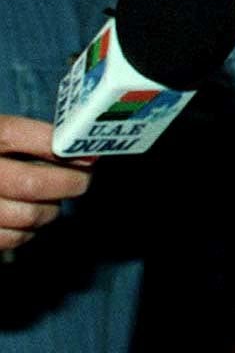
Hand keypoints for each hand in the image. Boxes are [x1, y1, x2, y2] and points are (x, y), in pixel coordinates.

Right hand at [0, 115, 92, 250]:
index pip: (27, 138)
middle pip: (32, 184)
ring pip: (27, 216)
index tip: (89, 155)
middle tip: (81, 181)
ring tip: (53, 200)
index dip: (63, 148)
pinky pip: (11, 239)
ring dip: (50, 209)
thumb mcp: (1, 132)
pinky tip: (28, 218)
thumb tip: (83, 149)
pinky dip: (27, 231)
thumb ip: (33, 136)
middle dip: (69, 183)